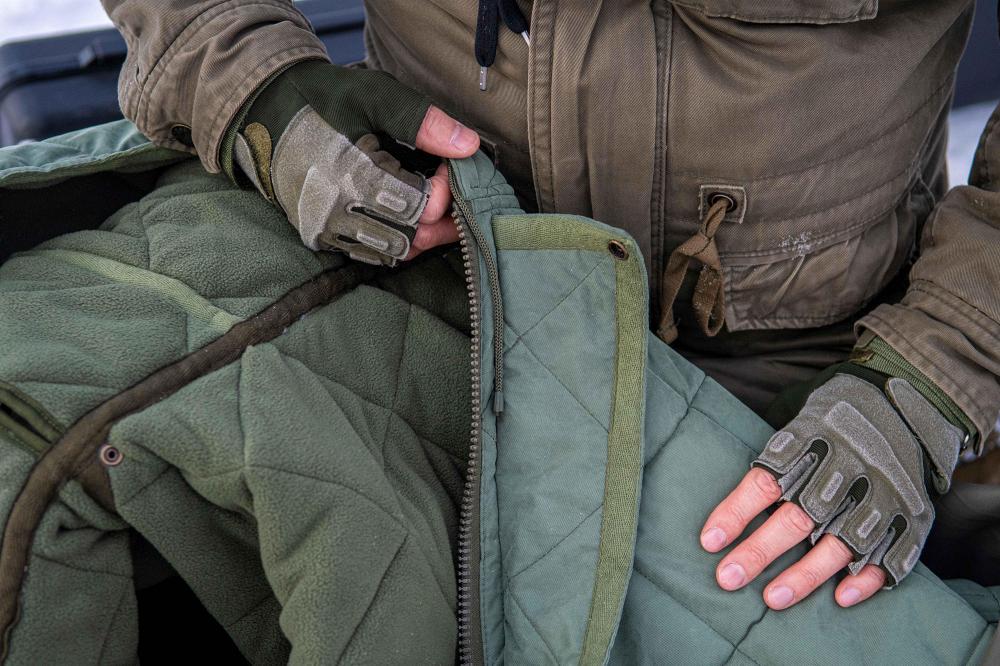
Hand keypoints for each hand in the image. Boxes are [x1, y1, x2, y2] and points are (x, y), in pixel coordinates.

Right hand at [227, 61, 478, 264]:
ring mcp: (325, 229)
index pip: (420, 207)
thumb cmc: (325, 99)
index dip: (445, 191)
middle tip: (447, 191)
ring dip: (418, 233)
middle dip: (437, 218)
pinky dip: (393, 240)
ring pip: (391, 253)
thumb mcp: (376, 96)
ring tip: (427, 204)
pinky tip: (401, 217)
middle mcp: (336, 212)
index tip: (446, 168)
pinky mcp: (318, 237)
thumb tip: (469, 147)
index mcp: (353, 176)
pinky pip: (369, 254)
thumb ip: (423, 121)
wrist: (263, 111)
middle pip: (410, 238)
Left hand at [699, 374, 962, 610]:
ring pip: (839, 543)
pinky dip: (867, 578)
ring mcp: (880, 497)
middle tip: (727, 578)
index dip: (736, 512)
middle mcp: (844, 472)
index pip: (765, 482)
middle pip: (797, 518)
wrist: (902, 408)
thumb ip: (771, 468)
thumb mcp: (798, 429)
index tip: (709, 542)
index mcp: (810, 445)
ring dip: (805, 575)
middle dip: (760, 551)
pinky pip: (891, 554)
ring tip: (772, 599)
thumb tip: (725, 517)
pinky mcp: (909, 517)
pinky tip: (841, 598)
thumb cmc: (830, 428)